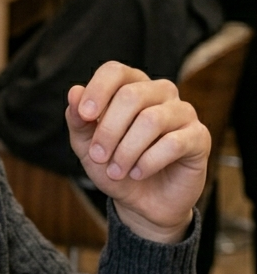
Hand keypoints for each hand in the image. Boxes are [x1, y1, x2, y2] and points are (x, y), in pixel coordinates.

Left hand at [66, 62, 208, 243]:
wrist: (143, 202)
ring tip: (116, 171)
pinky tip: (139, 173)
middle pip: (131, 95)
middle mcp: (160, 92)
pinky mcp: (199, 137)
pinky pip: (173, 143)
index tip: (85, 116)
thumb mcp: (87, 146)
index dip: (98, 90)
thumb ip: (78, 120)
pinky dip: (149, 162)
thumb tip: (74, 91)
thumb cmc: (115, 165)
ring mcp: (183, 112)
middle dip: (108, 130)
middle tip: (98, 156)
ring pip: (151, 120)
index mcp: (131, 86)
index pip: (115, 71)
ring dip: (127, 150)